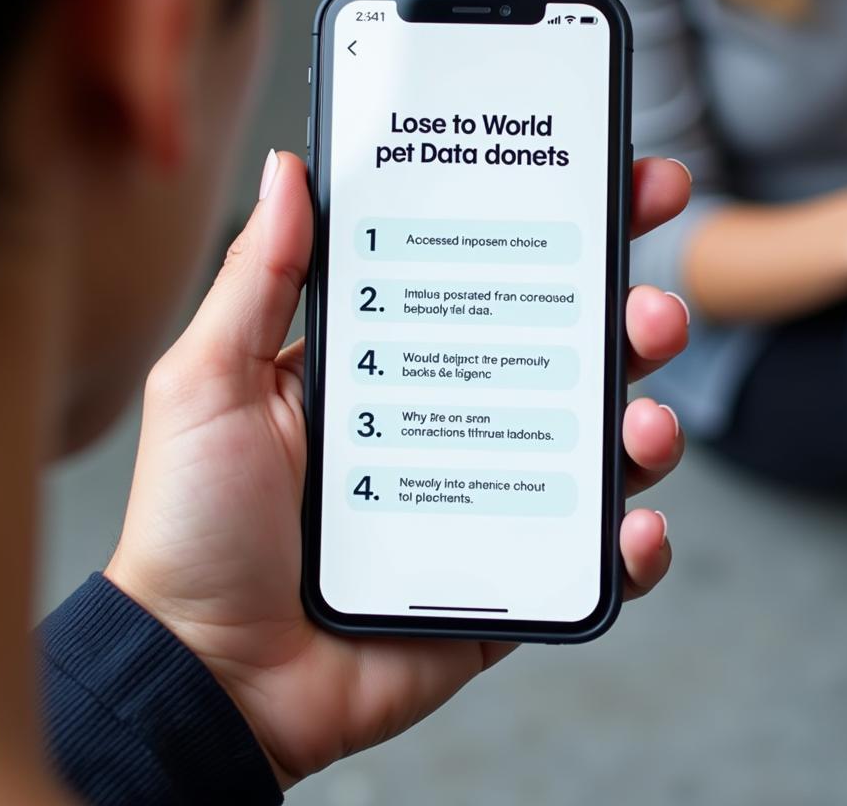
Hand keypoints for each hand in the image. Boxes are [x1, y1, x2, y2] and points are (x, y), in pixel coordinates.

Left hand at [105, 153, 691, 788]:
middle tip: (652, 305)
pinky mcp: (508, 582)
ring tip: (644, 421)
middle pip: (565, 353)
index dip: (559, 226)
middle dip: (630, 319)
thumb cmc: (194, 525)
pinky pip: (592, 561)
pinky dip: (634, 546)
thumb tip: (291, 169)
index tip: (623, 181)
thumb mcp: (211, 382)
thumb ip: (256, 277)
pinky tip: (636, 530)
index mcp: (395, 358)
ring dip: (644, 424)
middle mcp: (452, 418)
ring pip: (595, 447)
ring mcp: (487, 500)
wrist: (210, 677)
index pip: (489, 274)